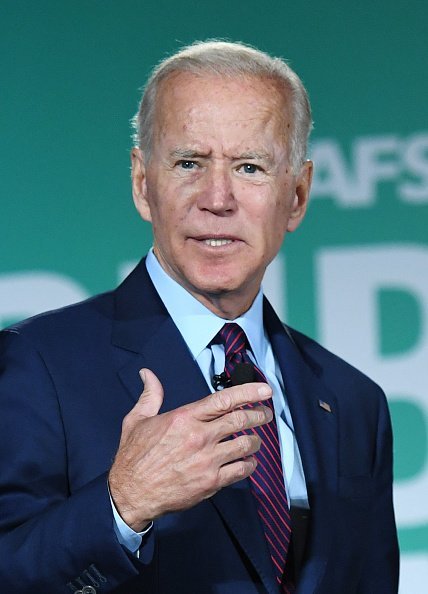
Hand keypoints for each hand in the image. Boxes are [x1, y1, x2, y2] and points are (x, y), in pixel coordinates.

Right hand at [108, 368, 272, 531]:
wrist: (131, 494)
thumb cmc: (134, 457)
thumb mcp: (137, 420)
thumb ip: (150, 395)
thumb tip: (147, 374)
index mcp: (184, 418)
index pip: (224, 399)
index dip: (249, 392)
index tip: (264, 390)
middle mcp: (199, 437)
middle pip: (240, 420)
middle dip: (259, 414)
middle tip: (265, 413)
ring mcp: (207, 461)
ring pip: (245, 445)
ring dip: (256, 440)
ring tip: (256, 439)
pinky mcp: (211, 483)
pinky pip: (240, 470)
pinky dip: (249, 464)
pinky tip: (248, 461)